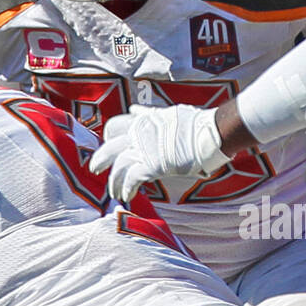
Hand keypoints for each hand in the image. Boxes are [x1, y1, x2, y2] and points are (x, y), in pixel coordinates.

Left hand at [88, 104, 226, 200]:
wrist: (211, 132)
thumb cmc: (194, 124)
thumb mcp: (167, 113)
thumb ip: (148, 114)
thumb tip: (135, 109)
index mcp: (142, 121)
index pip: (114, 125)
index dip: (108, 137)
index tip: (109, 145)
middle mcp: (139, 134)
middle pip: (109, 147)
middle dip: (100, 160)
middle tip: (94, 170)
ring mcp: (144, 150)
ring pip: (118, 167)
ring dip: (114, 182)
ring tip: (113, 192)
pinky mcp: (152, 166)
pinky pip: (132, 180)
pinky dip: (127, 189)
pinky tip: (127, 196)